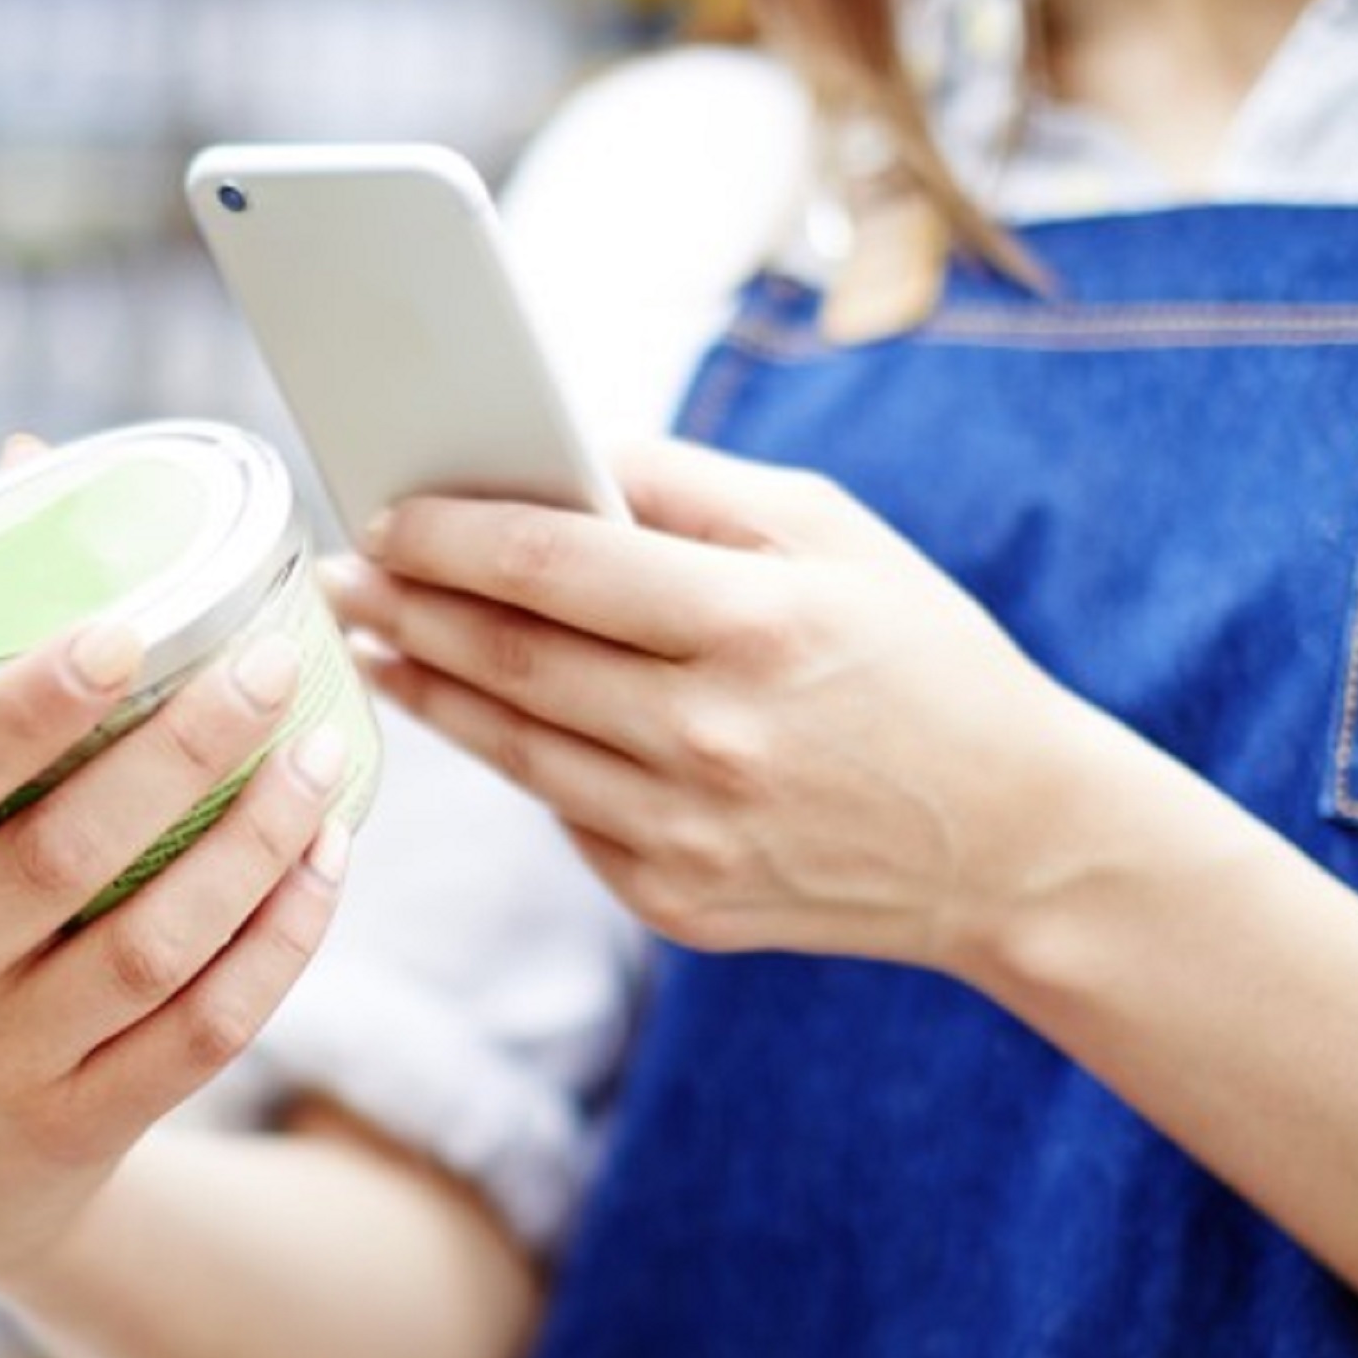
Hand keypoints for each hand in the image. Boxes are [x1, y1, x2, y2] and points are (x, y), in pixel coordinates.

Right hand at [0, 616, 354, 1285]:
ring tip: (319, 758)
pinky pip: (202, 1031)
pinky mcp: (78, 1125)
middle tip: (269, 668)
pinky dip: (279, 942)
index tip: (127, 630)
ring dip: (253, 846)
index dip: (26, 709)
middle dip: (181, 753)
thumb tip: (27, 467)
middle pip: (61, 856)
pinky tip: (327, 861)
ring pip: (149, 948)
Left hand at [329, 436, 1117, 972]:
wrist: (1017, 845)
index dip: (450, 536)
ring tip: (375, 639)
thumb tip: (557, 453)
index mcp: (758, 624)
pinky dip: (515, 760)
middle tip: (340, 575)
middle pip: (512, 659)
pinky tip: (469, 715)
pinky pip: (565, 818)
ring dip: (428, 688)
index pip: (556, 566)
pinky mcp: (678, 904)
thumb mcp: (836, 536)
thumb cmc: (921, 659)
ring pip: (514, 749)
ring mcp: (690, 833)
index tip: (382, 511)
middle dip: (408, 607)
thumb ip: (692, 488)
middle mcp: (714, 736)